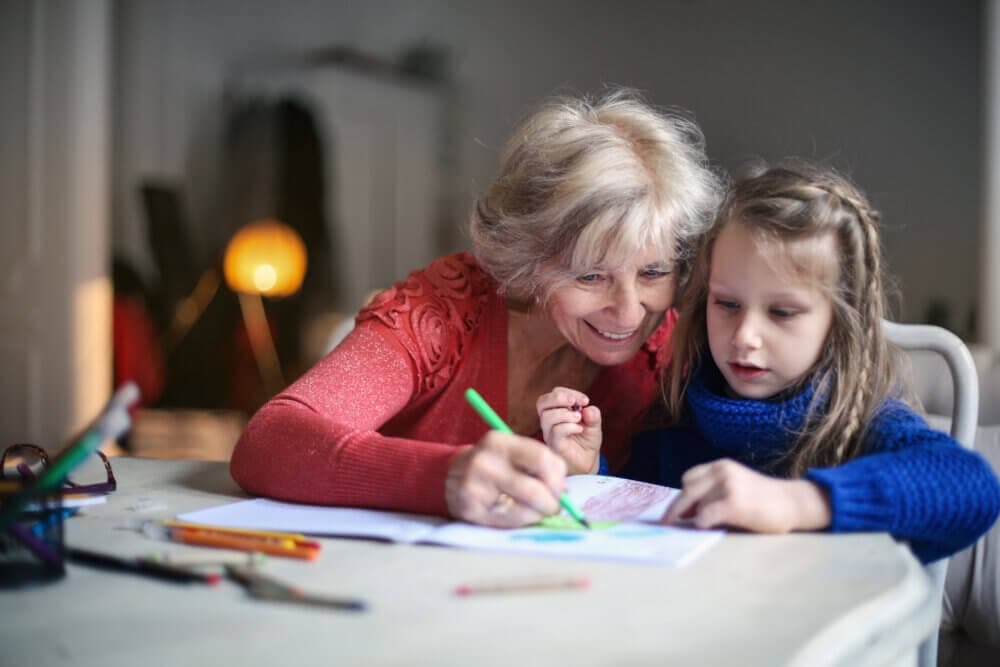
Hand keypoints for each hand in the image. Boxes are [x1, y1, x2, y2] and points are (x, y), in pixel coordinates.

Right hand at [445, 429, 566, 526]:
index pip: (542, 457)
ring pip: (524, 508)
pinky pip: (509, 521)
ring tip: (537, 512)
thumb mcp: (509, 454)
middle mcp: (485, 461)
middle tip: (554, 507)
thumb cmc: (491, 466)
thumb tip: (565, 492)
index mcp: (499, 441)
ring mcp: (475, 486)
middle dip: (552, 503)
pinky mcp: (471, 508)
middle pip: (535, 488)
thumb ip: (537, 465)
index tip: (560, 488)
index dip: (558, 477)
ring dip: (539, 514)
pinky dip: (522, 521)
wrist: (449, 477)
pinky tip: (518, 515)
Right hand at [536, 387, 601, 474]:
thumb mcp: (594, 425)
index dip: (568, 393)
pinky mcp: (554, 445)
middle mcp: (549, 421)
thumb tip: (587, 408)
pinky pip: (556, 432)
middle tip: (575, 403)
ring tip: (579, 419)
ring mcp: (550, 434)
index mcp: (556, 411)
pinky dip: (569, 427)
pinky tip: (580, 429)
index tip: (585, 400)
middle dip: (559, 398)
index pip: (554, 394)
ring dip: (565, 414)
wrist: (587, 462)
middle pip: (542, 402)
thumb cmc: (587, 441)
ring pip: (547, 417)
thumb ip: (593, 415)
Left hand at [661, 459, 831, 532]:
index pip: (689, 479)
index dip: (682, 496)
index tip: (675, 512)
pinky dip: (702, 523)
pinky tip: (707, 527)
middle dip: (675, 510)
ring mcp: (728, 486)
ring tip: (704, 526)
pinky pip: (705, 515)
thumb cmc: (764, 500)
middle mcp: (722, 471)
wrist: (793, 503)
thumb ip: (712, 494)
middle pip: (687, 491)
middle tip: (666, 524)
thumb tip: (685, 513)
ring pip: (696, 505)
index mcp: (720, 466)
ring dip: (695, 518)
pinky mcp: (734, 503)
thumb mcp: (735, 487)